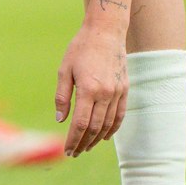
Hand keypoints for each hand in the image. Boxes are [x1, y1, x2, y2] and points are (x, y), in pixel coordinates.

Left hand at [53, 26, 127, 156]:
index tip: (67, 150)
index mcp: (88, 89)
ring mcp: (117, 92)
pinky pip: (120, 115)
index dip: (74, 140)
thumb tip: (60, 120)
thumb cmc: (81, 48)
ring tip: (87, 147)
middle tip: (75, 153)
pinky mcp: (125, 89)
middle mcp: (105, 93)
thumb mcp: (64, 69)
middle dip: (84, 143)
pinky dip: (113, 129)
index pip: (81, 124)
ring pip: (108, 124)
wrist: (106, 32)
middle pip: (95, 128)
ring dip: (97, 139)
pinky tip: (104, 137)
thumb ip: (62, 96)